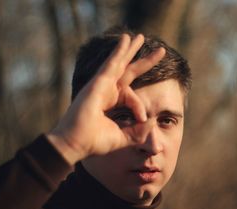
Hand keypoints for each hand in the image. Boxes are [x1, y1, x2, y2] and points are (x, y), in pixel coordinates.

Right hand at [47, 34, 165, 164]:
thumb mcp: (123, 137)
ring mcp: (101, 85)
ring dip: (130, 49)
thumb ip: (138, 132)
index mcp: (111, 102)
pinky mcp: (98, 83)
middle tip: (160, 51)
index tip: (142, 119)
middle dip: (144, 61)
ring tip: (140, 37)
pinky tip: (127, 40)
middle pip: (128, 71)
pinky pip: (111, 63)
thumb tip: (152, 122)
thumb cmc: (95, 142)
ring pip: (119, 63)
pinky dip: (119, 51)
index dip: (139, 107)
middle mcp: (106, 91)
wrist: (76, 144)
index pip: (132, 97)